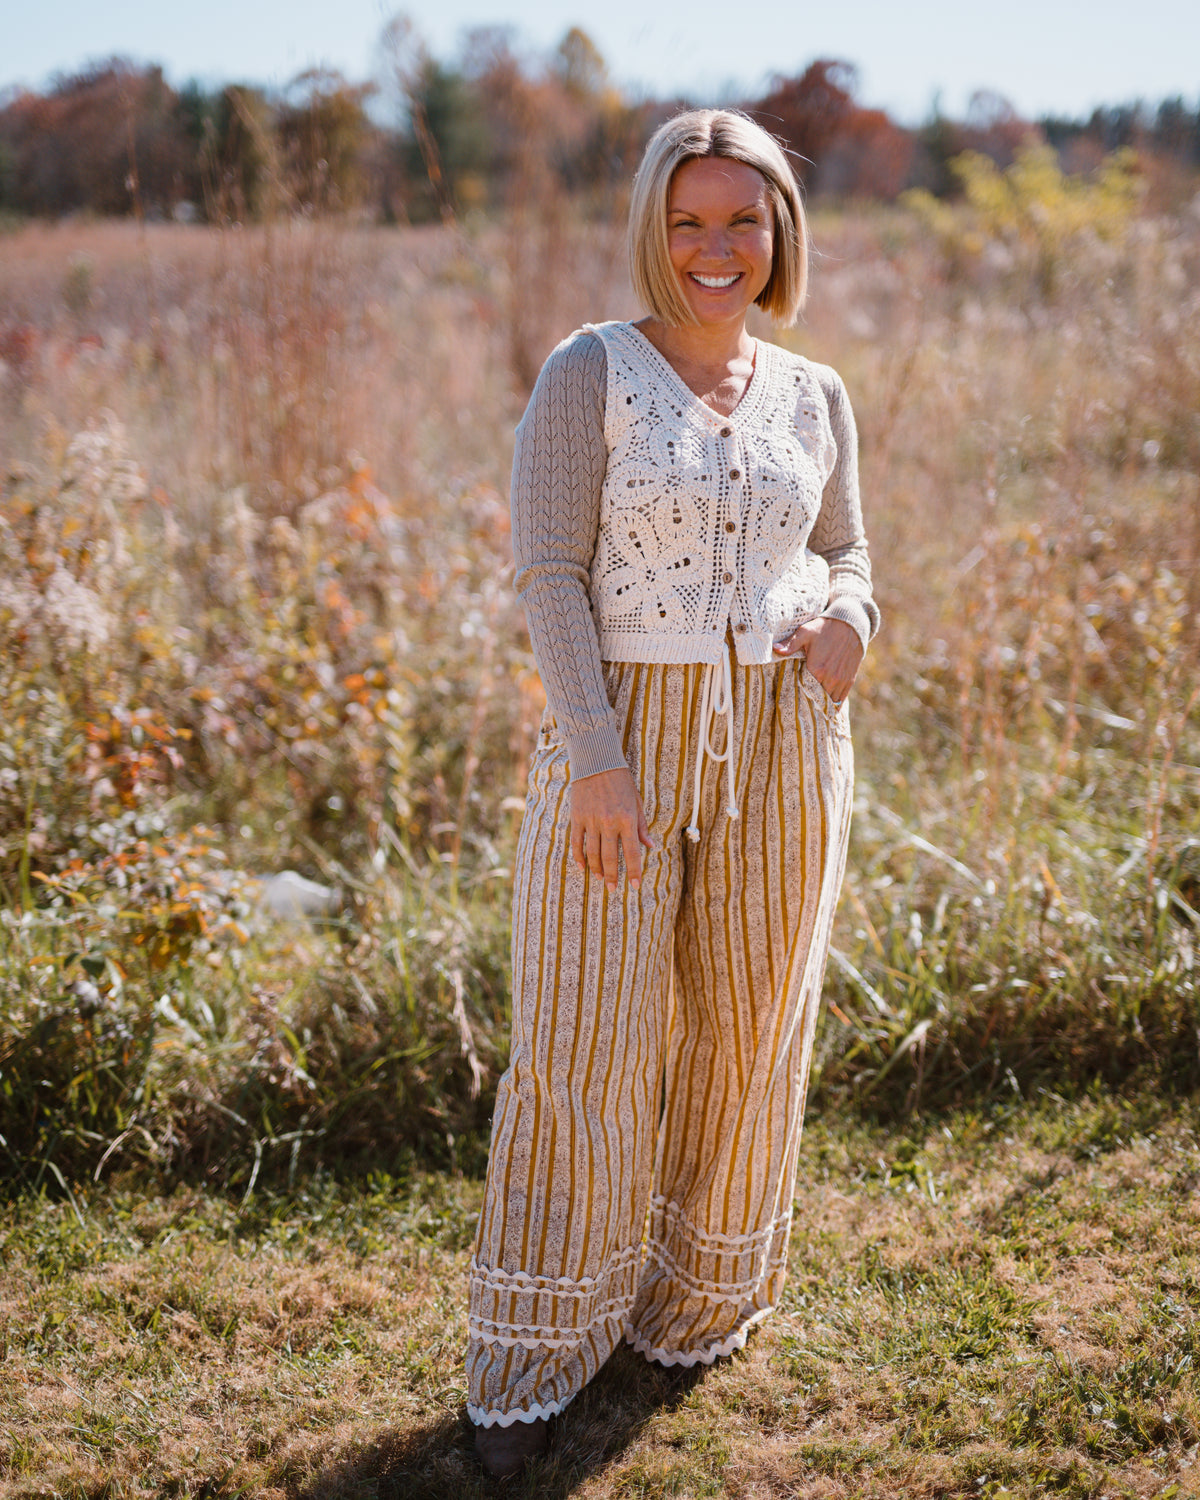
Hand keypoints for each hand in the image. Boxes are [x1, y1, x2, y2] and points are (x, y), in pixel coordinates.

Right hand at [570, 766, 653, 892]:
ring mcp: (591, 821)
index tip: (634, 885)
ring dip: (597, 869)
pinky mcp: (577, 818)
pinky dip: (579, 857)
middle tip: (613, 889)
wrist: (597, 762)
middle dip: (612, 876)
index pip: (631, 852)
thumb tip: (650, 846)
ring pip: (593, 853)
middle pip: (610, 857)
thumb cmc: (621, 782)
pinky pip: (577, 843)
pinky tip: (583, 866)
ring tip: (600, 879)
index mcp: (627, 819)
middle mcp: (609, 823)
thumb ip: (642, 826)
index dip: (633, 871)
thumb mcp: (636, 802)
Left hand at [773, 616, 863, 703]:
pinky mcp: (850, 680)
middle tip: (801, 706)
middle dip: (810, 702)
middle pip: (818, 699)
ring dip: (822, 704)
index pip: (805, 692)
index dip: (799, 696)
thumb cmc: (825, 628)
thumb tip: (775, 649)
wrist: (851, 624)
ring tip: (813, 706)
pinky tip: (827, 705)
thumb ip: (790, 644)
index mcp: (817, 669)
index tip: (793, 699)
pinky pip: (841, 698)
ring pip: (830, 701)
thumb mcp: (805, 632)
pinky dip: (834, 703)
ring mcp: (841, 680)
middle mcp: (831, 678)